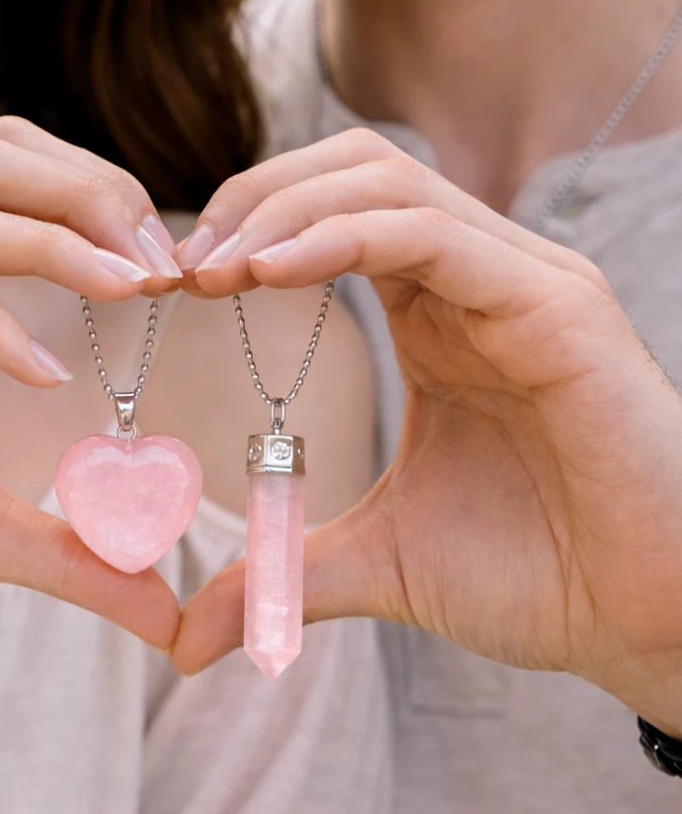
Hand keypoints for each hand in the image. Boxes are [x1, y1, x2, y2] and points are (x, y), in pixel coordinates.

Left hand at [174, 128, 681, 735]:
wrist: (644, 618)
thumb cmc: (534, 575)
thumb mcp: (378, 562)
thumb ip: (284, 570)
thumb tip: (188, 640)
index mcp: (437, 316)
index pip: (330, 218)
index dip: (248, 235)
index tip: (177, 286)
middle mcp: (477, 281)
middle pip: (351, 173)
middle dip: (254, 203)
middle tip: (181, 269)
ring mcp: (521, 283)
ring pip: (388, 184)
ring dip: (284, 211)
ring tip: (215, 268)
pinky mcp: (557, 306)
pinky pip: (433, 234)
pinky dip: (342, 236)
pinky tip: (272, 270)